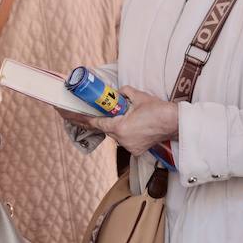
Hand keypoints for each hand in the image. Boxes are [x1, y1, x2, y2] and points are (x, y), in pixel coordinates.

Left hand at [58, 87, 178, 153]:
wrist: (176, 123)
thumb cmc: (158, 110)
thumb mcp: (137, 96)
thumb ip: (122, 93)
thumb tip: (117, 92)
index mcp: (119, 127)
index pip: (94, 122)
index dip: (79, 117)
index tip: (66, 113)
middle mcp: (122, 140)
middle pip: (105, 128)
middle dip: (98, 119)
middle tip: (83, 111)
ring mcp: (129, 146)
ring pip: (115, 134)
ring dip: (115, 124)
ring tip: (122, 115)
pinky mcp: (136, 149)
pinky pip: (124, 139)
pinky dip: (124, 131)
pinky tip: (131, 124)